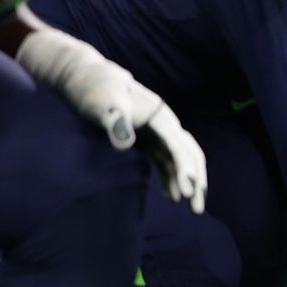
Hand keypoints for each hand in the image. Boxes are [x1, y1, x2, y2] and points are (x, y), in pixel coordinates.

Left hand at [14, 26, 206, 212]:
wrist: (89, 78)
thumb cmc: (95, 89)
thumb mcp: (102, 103)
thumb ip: (114, 121)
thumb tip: (125, 145)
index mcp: (160, 117)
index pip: (179, 146)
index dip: (184, 168)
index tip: (187, 191)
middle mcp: (166, 125)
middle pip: (190, 154)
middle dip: (197, 180)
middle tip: (197, 208)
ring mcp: (159, 133)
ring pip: (182, 160)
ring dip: (189, 183)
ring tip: (191, 207)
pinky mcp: (149, 140)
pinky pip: (167, 162)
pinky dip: (172, 178)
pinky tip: (170, 196)